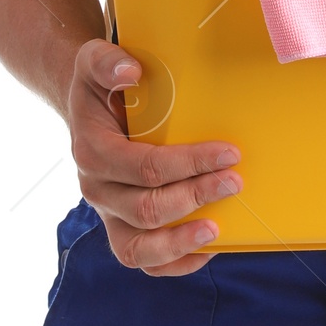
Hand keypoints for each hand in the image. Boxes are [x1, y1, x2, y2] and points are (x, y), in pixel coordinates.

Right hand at [68, 40, 241, 275]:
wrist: (90, 110)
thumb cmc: (103, 85)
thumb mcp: (95, 62)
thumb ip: (107, 62)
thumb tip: (131, 71)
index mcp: (92, 151)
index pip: (143, 167)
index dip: (189, 163)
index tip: (229, 152)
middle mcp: (97, 189)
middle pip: (145, 209)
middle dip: (195, 197)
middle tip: (235, 181)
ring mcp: (109, 214)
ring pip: (137, 249)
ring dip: (180, 242)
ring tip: (217, 229)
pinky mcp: (122, 229)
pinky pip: (144, 261)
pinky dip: (175, 263)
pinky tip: (208, 248)